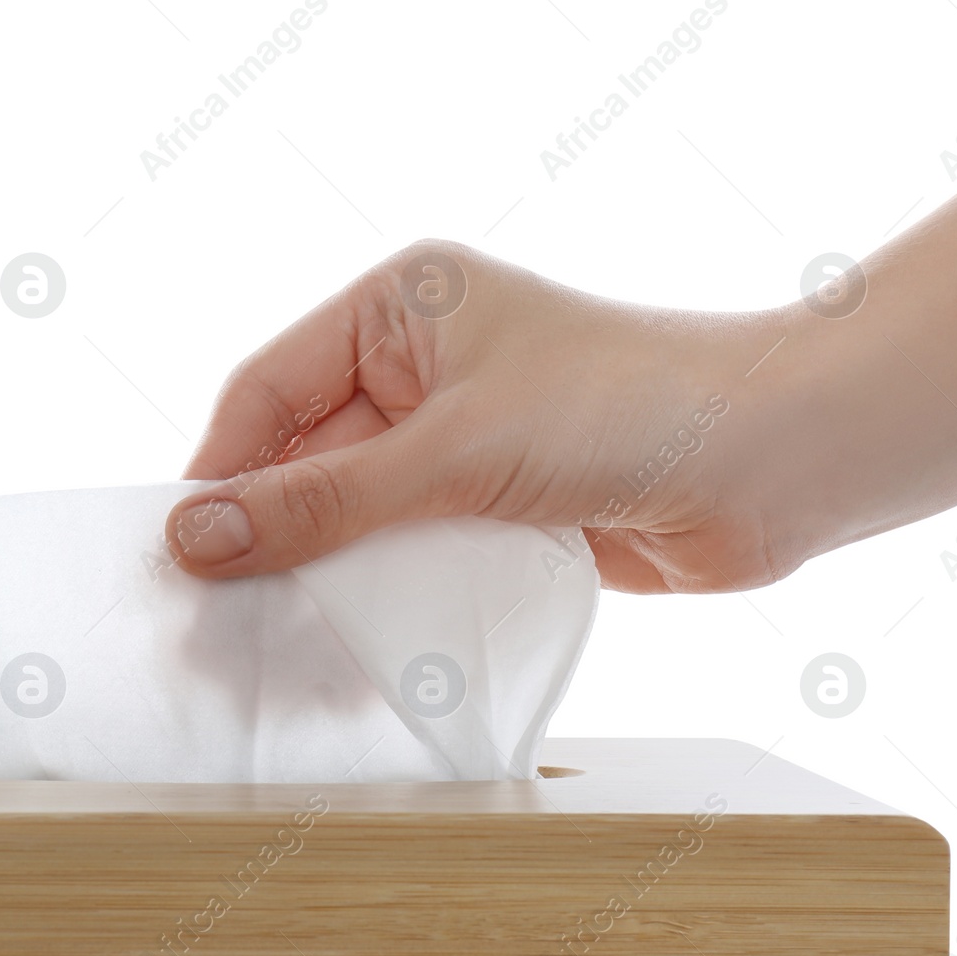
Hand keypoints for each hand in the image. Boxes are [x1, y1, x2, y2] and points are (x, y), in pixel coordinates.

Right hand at [163, 240, 795, 592]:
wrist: (777, 462)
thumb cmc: (627, 407)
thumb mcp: (456, 449)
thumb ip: (323, 500)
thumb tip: (196, 537)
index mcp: (400, 307)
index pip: (268, 390)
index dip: (219, 472)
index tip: (179, 555)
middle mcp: (420, 368)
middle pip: (304, 459)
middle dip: (268, 537)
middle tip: (217, 619)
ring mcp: (458, 440)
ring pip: (354, 516)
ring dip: (324, 576)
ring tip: (273, 647)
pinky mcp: (492, 505)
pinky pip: (409, 552)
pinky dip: (383, 597)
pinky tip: (351, 648)